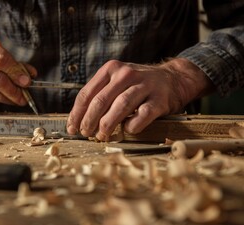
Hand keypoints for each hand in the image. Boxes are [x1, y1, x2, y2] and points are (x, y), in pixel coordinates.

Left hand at [67, 58, 212, 140]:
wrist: (173, 79)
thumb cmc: (137, 85)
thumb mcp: (116, 81)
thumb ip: (100, 95)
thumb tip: (79, 121)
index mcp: (111, 69)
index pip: (87, 93)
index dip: (77, 113)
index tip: (72, 128)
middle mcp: (126, 74)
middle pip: (101, 100)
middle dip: (89, 120)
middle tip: (86, 133)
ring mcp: (144, 85)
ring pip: (120, 106)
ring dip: (107, 124)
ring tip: (101, 135)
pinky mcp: (159, 99)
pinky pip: (142, 115)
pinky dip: (132, 125)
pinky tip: (127, 130)